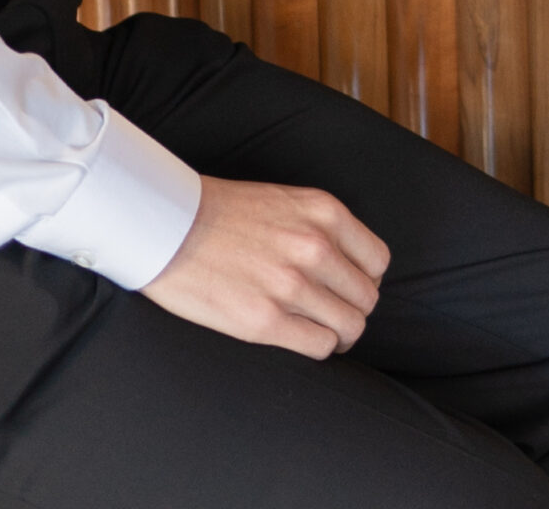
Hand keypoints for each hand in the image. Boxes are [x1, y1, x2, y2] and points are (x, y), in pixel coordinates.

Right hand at [142, 175, 389, 359]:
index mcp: (324, 212)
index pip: (378, 261)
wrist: (170, 226)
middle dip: (353, 309)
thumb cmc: (224, 214)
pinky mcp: (265, 320)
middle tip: (332, 313)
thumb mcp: (287, 202)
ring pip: (350, 327)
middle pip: (367, 298)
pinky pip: (320, 346)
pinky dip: (317, 347)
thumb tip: (348, 266)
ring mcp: (291, 285)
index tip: (348, 287)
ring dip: (338, 334)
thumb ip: (322, 229)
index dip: (366, 279)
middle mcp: (316, 247)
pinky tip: (300, 338)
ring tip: (319, 329)